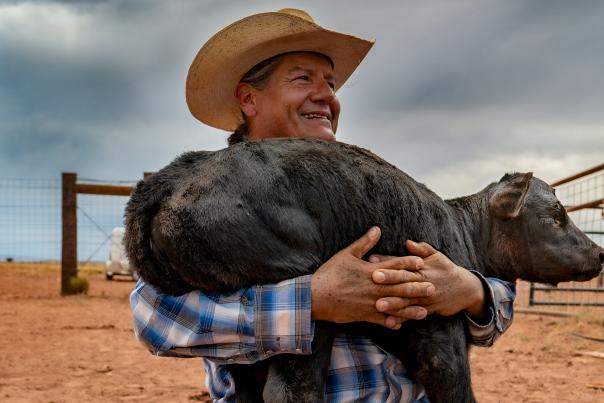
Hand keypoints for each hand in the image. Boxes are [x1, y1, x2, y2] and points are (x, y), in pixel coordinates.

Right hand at [311, 227, 434, 328]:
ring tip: (425, 312)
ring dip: (411, 309)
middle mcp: (374, 288)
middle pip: (400, 287)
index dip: (408, 263)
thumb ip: (364, 243)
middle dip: (418, 287)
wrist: (316, 296)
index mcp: (371, 271)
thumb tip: (377, 229)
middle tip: (433, 288)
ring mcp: (371, 303)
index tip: (422, 263)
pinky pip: (382, 320)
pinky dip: (392, 322)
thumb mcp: (347, 254)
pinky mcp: (364, 315)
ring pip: (395, 306)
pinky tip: (402, 325)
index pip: (394, 266)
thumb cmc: (330, 273)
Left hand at [371, 240, 486, 319]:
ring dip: (393, 303)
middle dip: (389, 280)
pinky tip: (389, 322)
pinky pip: (413, 315)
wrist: (466, 289)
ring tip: (378, 305)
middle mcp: (423, 282)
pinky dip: (402, 318)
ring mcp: (425, 298)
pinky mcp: (427, 310)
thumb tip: (408, 242)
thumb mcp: (436, 256)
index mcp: (422, 268)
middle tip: (372, 279)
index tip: (372, 260)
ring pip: (407, 300)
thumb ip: (421, 249)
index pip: (402, 263)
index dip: (388, 262)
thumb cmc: (447, 269)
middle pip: (404, 280)